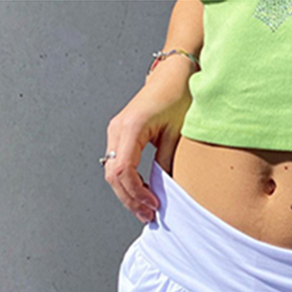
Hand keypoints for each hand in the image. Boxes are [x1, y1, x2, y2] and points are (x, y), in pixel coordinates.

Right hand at [103, 63, 193, 222]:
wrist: (174, 75)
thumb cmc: (178, 96)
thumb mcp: (178, 134)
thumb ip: (168, 162)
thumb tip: (165, 191)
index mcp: (131, 127)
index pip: (123, 170)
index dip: (137, 193)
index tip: (154, 206)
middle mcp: (118, 129)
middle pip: (113, 175)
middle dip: (130, 199)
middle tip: (149, 216)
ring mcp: (116, 131)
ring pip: (112, 172)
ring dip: (128, 194)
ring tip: (146, 210)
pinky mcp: (121, 134)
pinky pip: (118, 164)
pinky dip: (128, 182)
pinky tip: (142, 194)